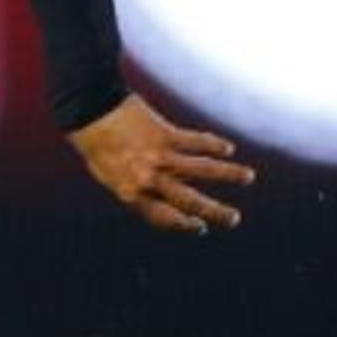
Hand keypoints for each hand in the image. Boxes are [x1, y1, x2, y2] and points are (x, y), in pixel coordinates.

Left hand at [69, 92, 250, 233]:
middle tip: (234, 218)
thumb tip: (157, 195)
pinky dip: (214, 144)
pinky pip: (196, 141)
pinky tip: (228, 148)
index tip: (200, 227)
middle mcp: (148, 180)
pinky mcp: (165, 133)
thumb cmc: (94, 144)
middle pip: (190, 202)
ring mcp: (158, 157)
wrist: (87, 110)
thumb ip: (133, 187)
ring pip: (202, 170)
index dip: (185, 225)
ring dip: (228, 174)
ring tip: (248, 177)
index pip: (165, 218)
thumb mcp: (108, 175)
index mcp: (132, 195)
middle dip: (215, 212)